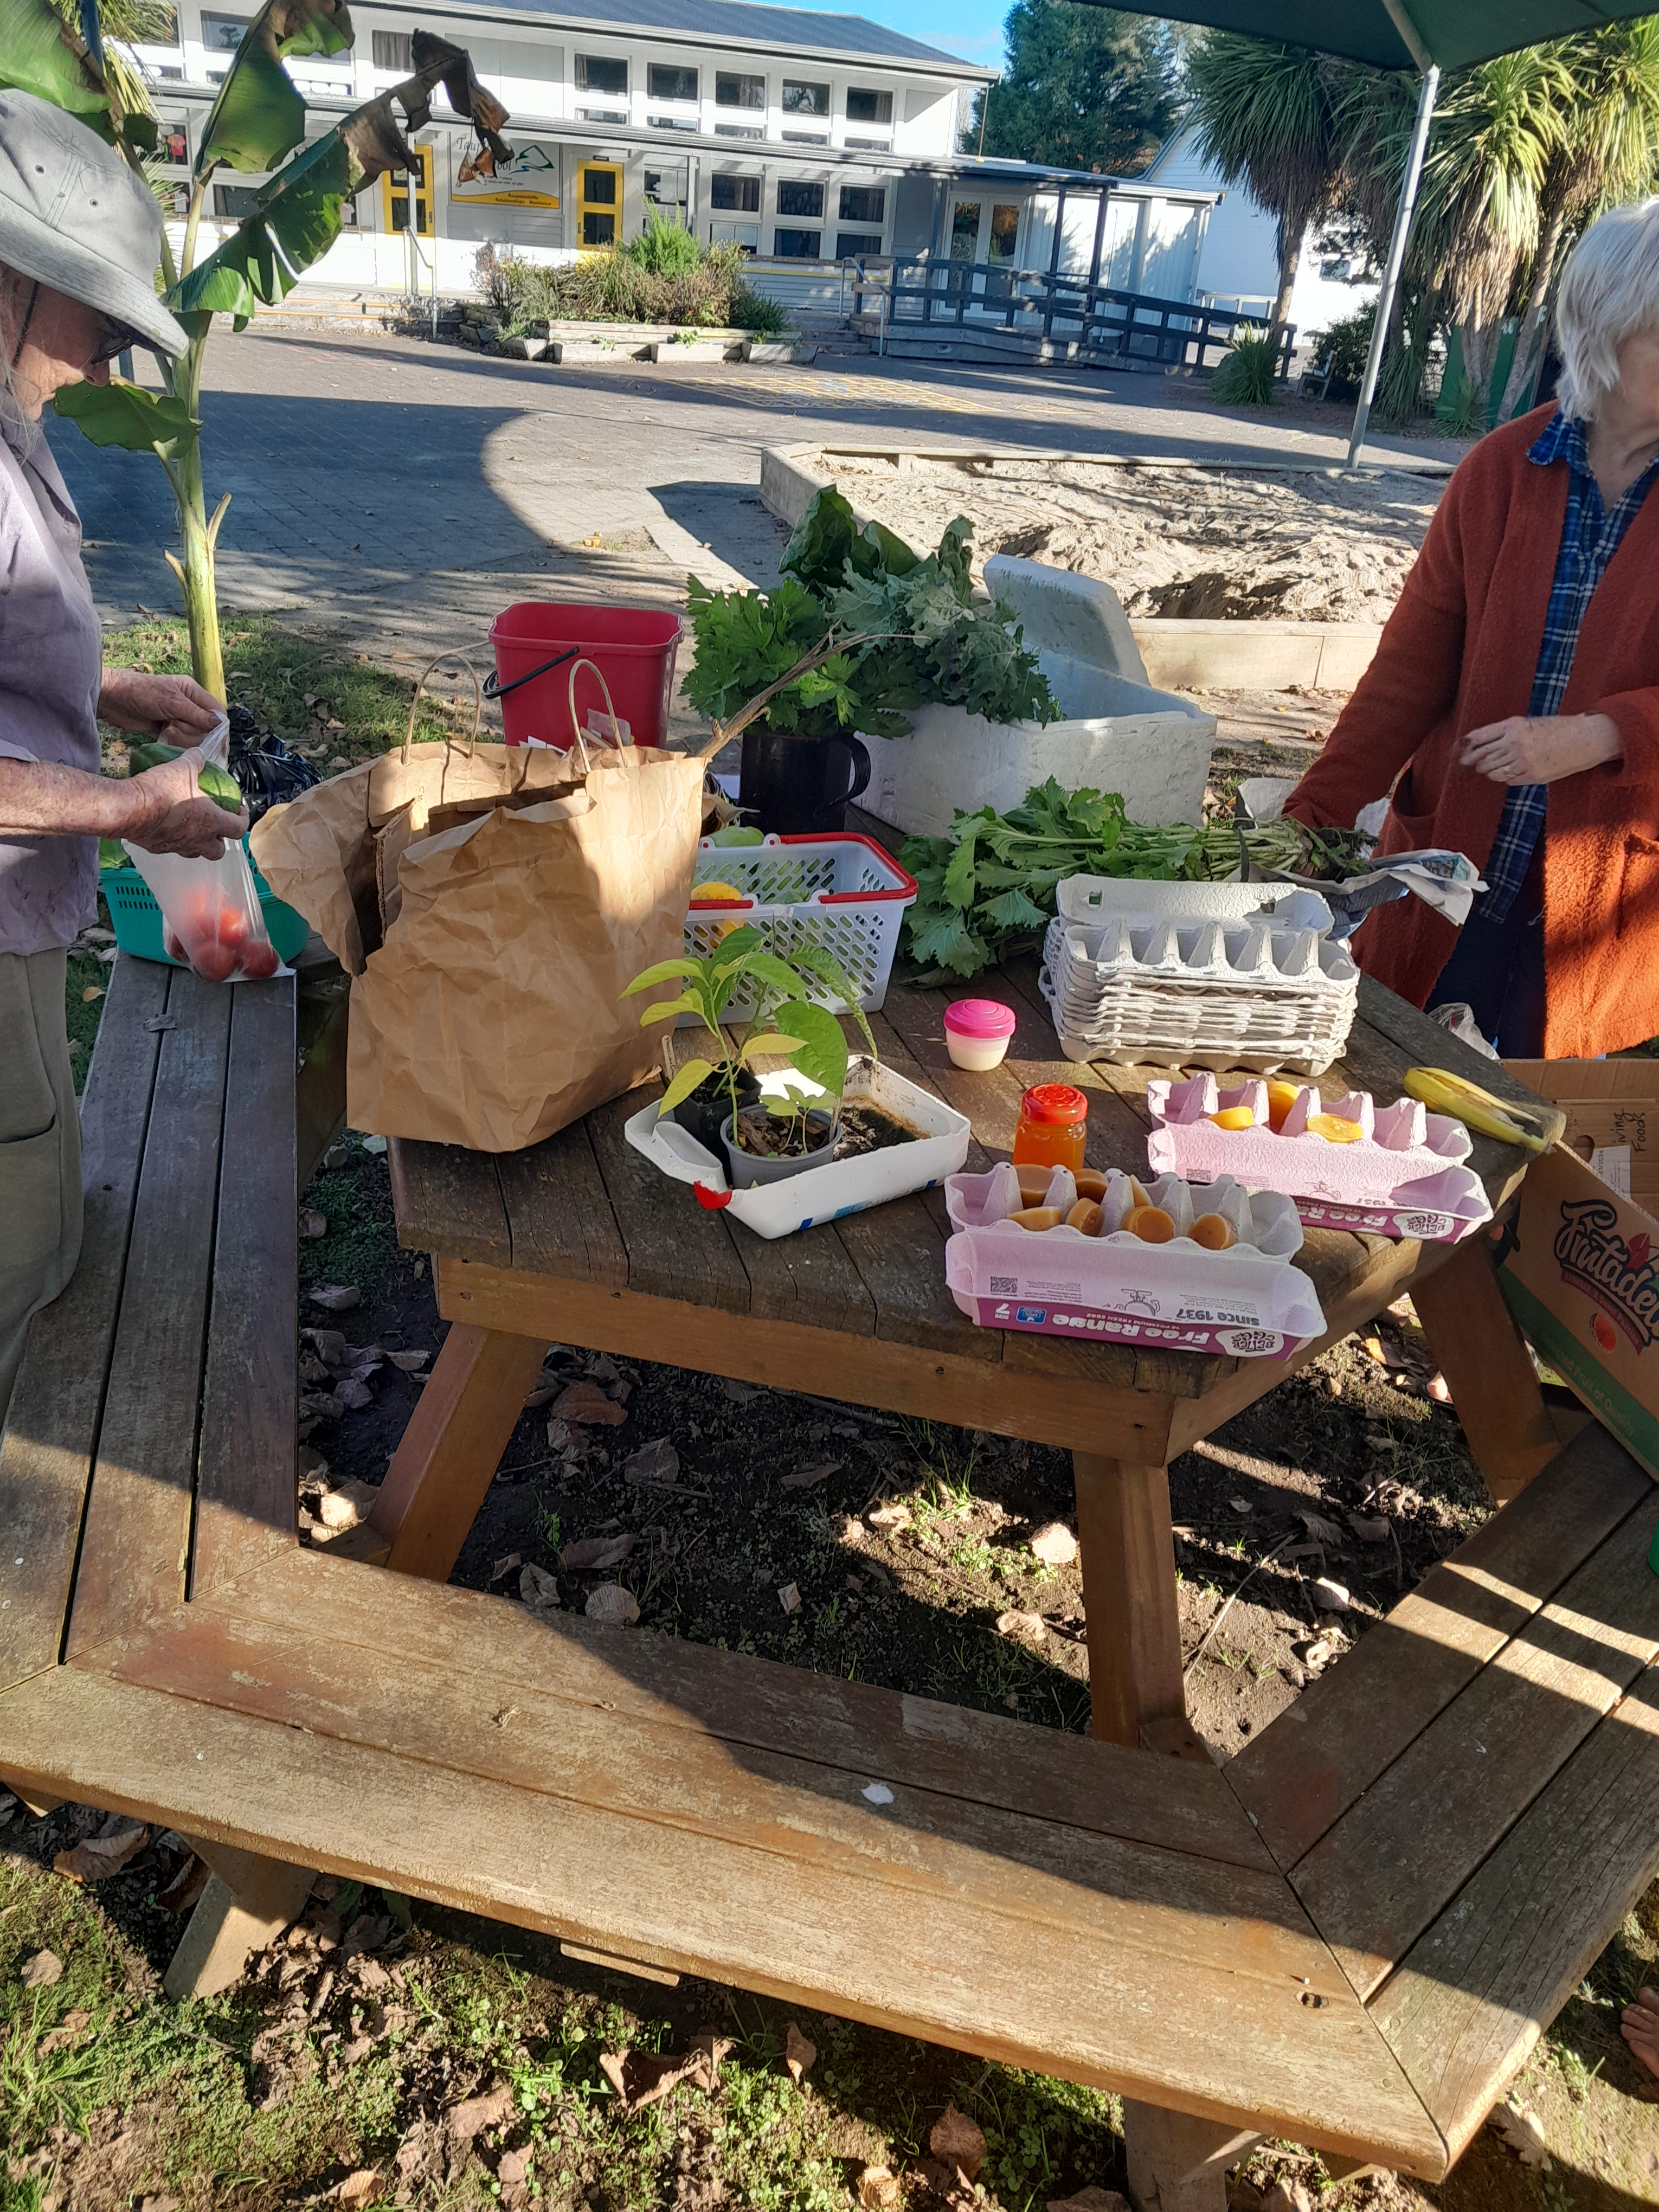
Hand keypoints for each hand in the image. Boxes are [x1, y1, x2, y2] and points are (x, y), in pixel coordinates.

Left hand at [99, 666, 223, 746]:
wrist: (110, 699)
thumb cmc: (139, 692)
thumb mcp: (170, 701)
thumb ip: (196, 714)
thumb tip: (219, 724)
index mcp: (192, 692)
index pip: (216, 712)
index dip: (219, 728)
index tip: (218, 743)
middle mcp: (188, 705)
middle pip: (206, 728)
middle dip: (192, 731)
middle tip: (174, 725)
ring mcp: (177, 718)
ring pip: (193, 737)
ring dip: (181, 737)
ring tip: (165, 729)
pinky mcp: (167, 730)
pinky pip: (180, 742)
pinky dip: (174, 742)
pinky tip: (163, 735)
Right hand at [122, 742, 247, 858]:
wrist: (129, 807)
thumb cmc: (161, 791)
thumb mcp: (182, 767)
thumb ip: (194, 760)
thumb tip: (198, 754)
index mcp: (212, 822)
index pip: (239, 828)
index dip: (242, 819)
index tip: (238, 810)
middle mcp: (198, 840)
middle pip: (218, 851)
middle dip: (219, 840)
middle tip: (215, 825)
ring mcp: (178, 847)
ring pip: (195, 852)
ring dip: (198, 843)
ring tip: (192, 827)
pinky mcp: (158, 849)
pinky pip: (172, 848)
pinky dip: (174, 840)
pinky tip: (167, 827)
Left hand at [1460, 712, 1621, 784]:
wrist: (1582, 740)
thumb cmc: (1554, 729)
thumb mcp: (1528, 724)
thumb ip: (1505, 734)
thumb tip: (1478, 747)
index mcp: (1514, 725)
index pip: (1479, 736)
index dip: (1464, 745)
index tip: (1456, 750)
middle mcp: (1515, 743)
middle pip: (1481, 756)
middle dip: (1473, 760)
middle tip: (1468, 762)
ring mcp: (1522, 761)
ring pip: (1491, 771)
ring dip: (1486, 770)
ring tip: (1488, 767)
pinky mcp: (1530, 775)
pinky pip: (1506, 780)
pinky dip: (1503, 777)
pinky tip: (1508, 771)